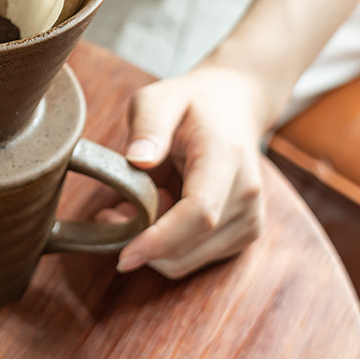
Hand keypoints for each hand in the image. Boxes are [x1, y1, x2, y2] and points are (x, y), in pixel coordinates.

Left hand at [110, 65, 269, 278]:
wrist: (233, 108)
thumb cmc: (189, 103)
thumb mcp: (159, 99)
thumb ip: (148, 126)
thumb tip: (138, 159)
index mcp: (225, 157)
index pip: (199, 212)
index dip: (160, 240)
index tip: (123, 256)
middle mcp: (246, 194)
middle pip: (190, 244)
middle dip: (142, 243)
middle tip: (109, 212)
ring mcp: (250, 218)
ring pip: (188, 259)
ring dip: (151, 246)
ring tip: (130, 206)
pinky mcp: (244, 234)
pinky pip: (194, 257)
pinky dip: (165, 246)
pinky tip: (154, 211)